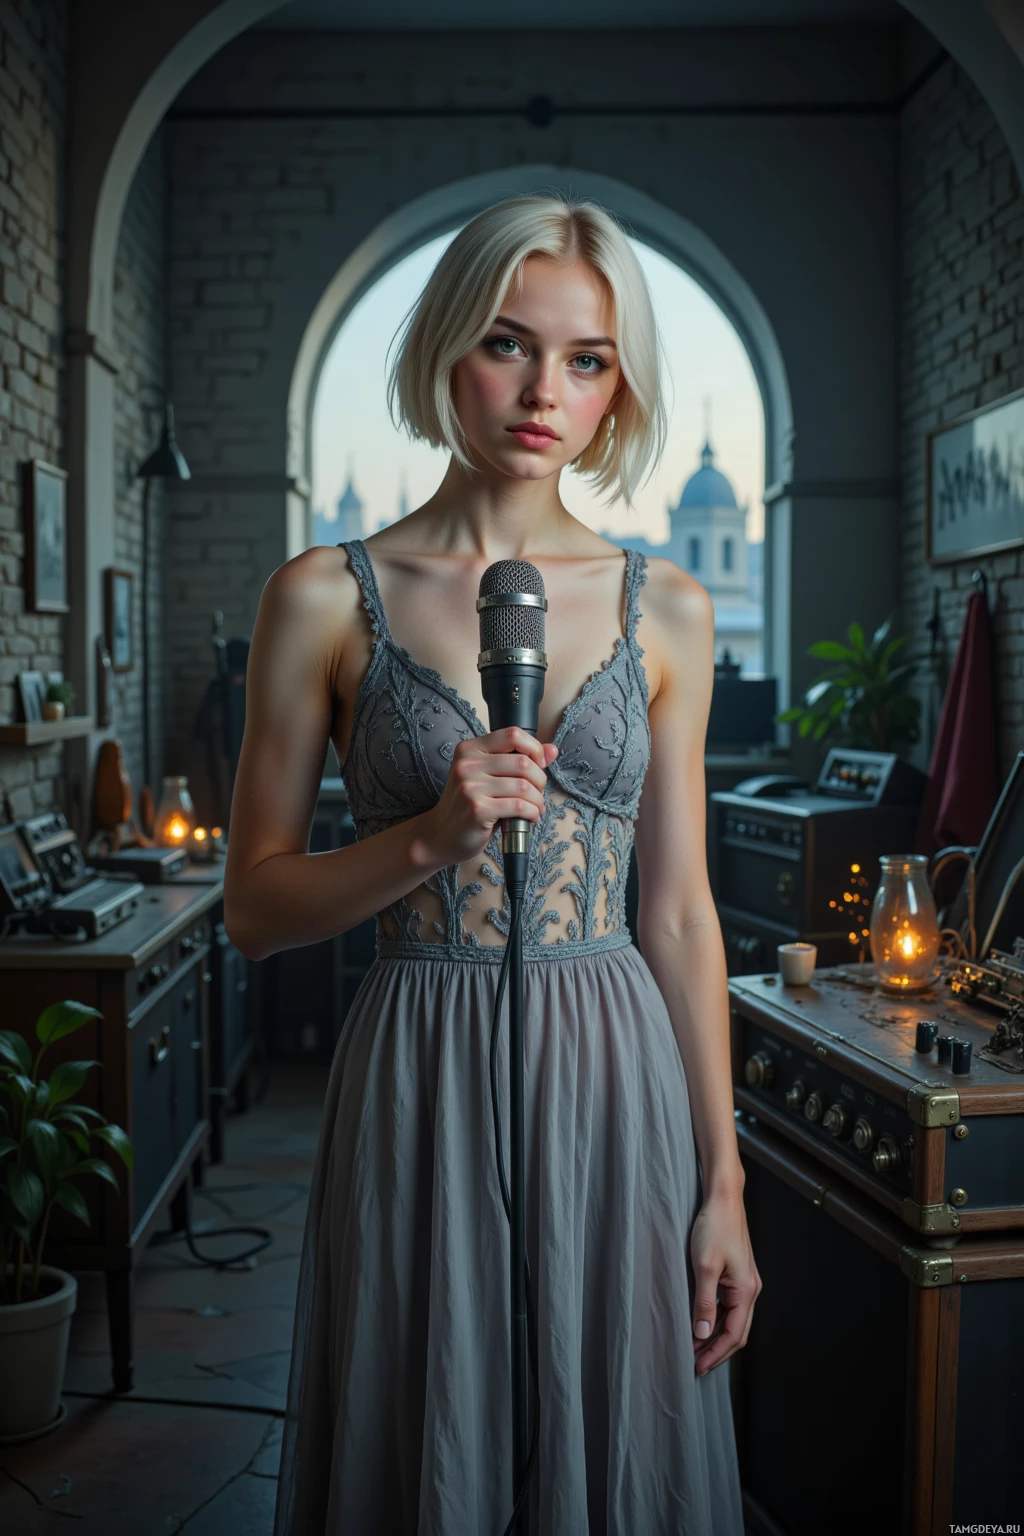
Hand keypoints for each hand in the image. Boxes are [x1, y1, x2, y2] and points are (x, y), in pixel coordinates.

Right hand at [418, 725, 558, 867]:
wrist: (441, 834)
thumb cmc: (469, 805)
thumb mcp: (490, 776)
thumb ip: (519, 760)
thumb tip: (552, 750)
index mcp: (470, 749)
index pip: (512, 734)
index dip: (534, 748)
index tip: (539, 765)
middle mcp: (467, 764)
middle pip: (523, 762)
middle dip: (539, 780)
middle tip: (537, 793)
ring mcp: (470, 787)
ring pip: (523, 786)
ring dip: (537, 800)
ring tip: (535, 808)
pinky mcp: (477, 810)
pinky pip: (518, 806)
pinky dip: (531, 813)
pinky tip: (529, 817)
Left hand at [689, 1189, 760, 1376]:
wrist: (723, 1199)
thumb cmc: (714, 1227)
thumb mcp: (704, 1266)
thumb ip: (703, 1302)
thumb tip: (701, 1334)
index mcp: (746, 1291)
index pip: (734, 1335)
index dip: (716, 1354)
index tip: (698, 1366)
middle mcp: (751, 1290)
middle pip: (738, 1333)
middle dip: (717, 1351)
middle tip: (695, 1364)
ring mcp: (746, 1282)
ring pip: (734, 1321)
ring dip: (716, 1337)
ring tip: (695, 1348)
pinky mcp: (739, 1275)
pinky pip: (730, 1307)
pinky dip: (717, 1320)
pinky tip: (702, 1323)